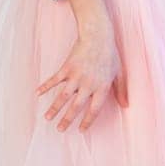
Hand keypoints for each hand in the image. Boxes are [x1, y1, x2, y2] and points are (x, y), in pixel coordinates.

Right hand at [37, 0, 126, 131]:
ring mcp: (76, 76)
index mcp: (102, 87)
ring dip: (54, 108)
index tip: (81, 130)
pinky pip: (54, 79)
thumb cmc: (110, 54)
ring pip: (63, 96)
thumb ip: (122, 90)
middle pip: (76, 106)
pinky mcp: (67, 67)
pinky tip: (38, 93)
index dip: (87, 121)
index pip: (94, 109)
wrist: (97, 35)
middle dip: (67, 119)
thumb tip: (126, 106)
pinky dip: (46, 86)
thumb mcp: (119, 73)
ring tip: (47, 118)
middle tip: (60, 129)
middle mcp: (88, 84)